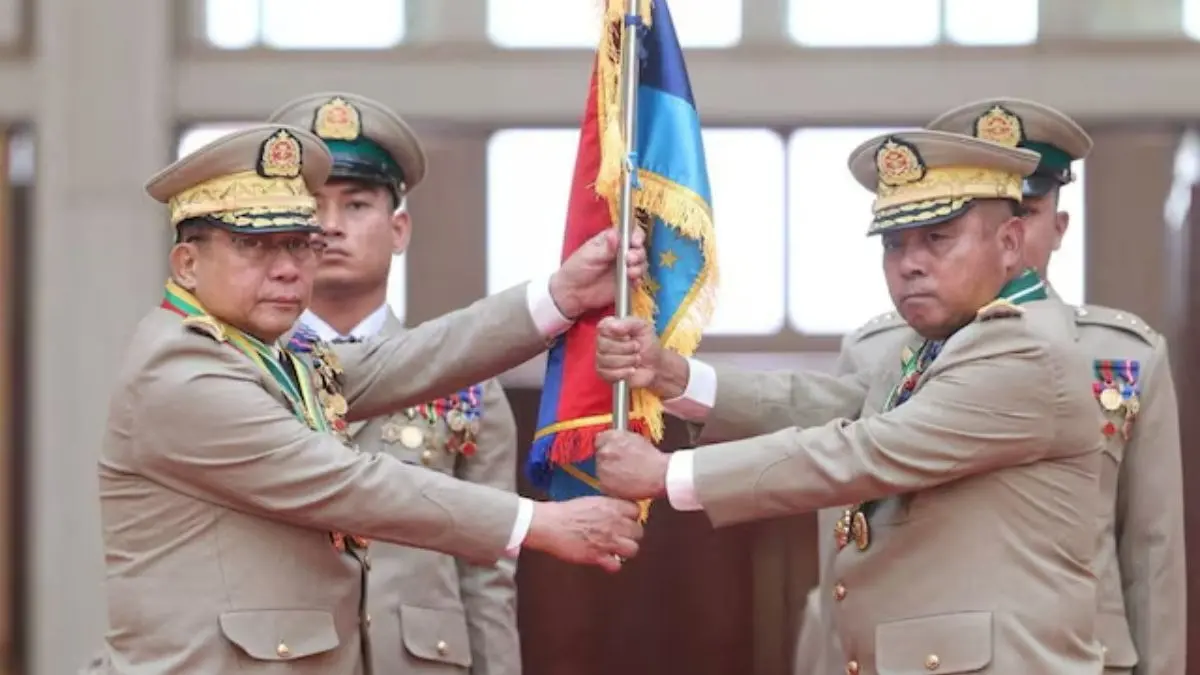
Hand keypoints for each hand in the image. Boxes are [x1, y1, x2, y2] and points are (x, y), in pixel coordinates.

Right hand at [524, 496, 643, 572]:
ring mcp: (607, 540)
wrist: (549, 524)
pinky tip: (605, 561)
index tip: (626, 521)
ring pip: (633, 549)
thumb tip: (618, 512)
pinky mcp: (597, 556)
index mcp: (611, 506)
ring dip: (625, 551)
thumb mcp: (591, 501)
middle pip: (638, 532)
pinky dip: (612, 565)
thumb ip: (607, 506)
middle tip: (621, 537)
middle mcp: (613, 523)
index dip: (631, 518)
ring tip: (616, 550)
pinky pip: (616, 566)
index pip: (636, 511)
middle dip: (631, 535)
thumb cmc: (565, 512)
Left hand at [549, 227, 647, 318]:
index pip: (629, 231)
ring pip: (641, 262)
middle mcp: (620, 251)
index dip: (635, 235)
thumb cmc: (576, 269)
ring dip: (639, 266)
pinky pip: (639, 278)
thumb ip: (605, 247)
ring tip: (629, 272)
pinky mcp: (626, 281)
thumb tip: (615, 235)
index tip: (635, 241)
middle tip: (629, 259)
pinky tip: (633, 281)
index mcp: (611, 240)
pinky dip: (638, 279)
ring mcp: (624, 266)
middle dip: (638, 252)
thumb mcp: (589, 255)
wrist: (572, 292)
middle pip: (639, 247)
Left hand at [595, 429, 668, 500]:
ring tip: (626, 475)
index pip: (599, 439)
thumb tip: (613, 439)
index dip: (606, 445)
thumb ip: (620, 438)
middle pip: (599, 454)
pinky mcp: (605, 484)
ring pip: (601, 469)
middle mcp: (604, 451)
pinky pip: (604, 483)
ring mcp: (603, 468)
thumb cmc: (652, 458)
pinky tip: (625, 483)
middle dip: (608, 459)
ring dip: (609, 472)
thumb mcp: (635, 438)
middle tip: (622, 464)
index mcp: (611, 437)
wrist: (660, 474)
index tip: (612, 451)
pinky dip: (612, 485)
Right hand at [596, 316, 690, 398]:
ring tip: (637, 359)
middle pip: (603, 345)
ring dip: (627, 360)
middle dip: (625, 348)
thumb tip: (612, 326)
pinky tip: (631, 370)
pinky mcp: (604, 373)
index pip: (602, 328)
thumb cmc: (648, 343)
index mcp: (609, 327)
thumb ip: (628, 322)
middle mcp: (602, 341)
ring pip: (605, 360)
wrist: (655, 365)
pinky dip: (623, 372)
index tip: (629, 336)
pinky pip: (607, 373)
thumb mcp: (643, 327)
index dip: (617, 334)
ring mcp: (601, 358)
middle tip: (637, 348)